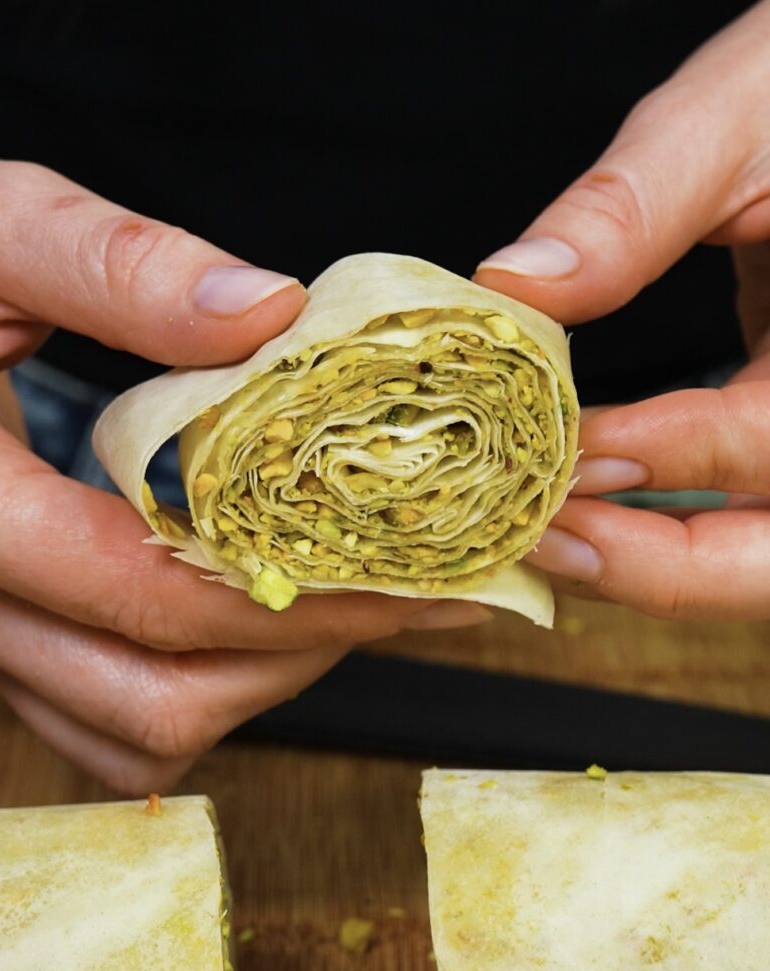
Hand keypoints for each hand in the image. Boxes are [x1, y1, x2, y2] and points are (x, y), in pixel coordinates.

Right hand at [0, 117, 486, 791]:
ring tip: (341, 609)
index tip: (405, 574)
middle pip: (148, 698)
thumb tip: (271, 317)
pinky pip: (98, 711)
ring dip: (248, 688)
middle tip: (400, 596)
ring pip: (129, 729)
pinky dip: (190, 690)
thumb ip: (124, 265)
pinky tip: (249, 625)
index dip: (293, 595)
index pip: (142, 595)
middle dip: (293, 657)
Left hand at [473, 1, 769, 620]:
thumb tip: (514, 286)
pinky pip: (743, 503)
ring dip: (654, 563)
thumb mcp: (741, 112)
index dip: (663, 460)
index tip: (560, 450)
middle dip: (658, 569)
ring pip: (758, 553)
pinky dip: (666, 518)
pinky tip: (588, 492)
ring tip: (547, 535)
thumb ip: (632, 206)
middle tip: (546, 544)